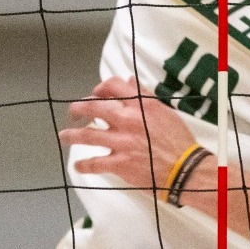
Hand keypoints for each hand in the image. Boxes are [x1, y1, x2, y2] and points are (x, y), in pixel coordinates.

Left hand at [60, 77, 217, 206]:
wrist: (185, 169)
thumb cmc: (178, 140)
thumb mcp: (164, 111)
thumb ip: (144, 95)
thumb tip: (129, 80)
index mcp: (140, 105)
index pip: (113, 86)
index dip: (100, 88)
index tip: (95, 93)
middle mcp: (128, 120)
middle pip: (94, 107)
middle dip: (79, 108)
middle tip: (73, 111)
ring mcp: (122, 142)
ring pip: (88, 135)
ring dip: (72, 134)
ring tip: (64, 135)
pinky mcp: (120, 163)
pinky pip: (96, 163)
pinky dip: (84, 165)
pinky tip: (77, 166)